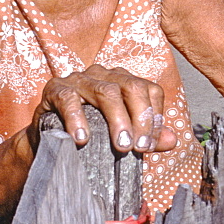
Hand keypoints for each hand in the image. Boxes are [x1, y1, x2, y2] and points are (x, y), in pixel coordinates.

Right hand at [30, 64, 177, 153]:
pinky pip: (69, 99)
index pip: (150, 90)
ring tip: (121, 146)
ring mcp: (80, 79)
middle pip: (132, 87)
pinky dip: (77, 120)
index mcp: (124, 81)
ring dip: (117, 120)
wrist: (50, 139)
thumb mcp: (121, 134)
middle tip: (138, 148)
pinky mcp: (56, 89)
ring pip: (106, 92)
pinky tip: (82, 139)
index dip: (155, 117)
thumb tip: (173, 140)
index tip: (149, 145)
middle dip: (140, 118)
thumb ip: (147, 136)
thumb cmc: (91, 133)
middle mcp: (104, 75)